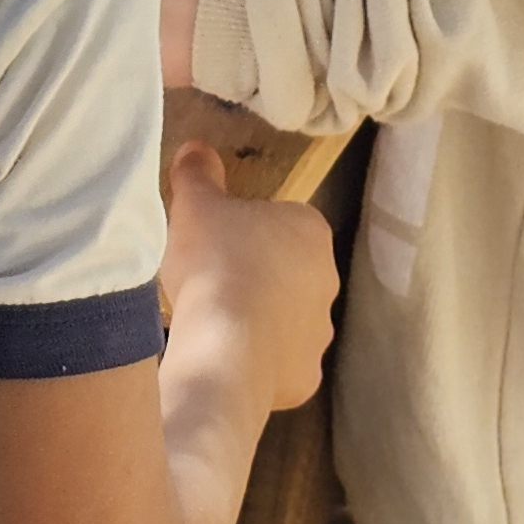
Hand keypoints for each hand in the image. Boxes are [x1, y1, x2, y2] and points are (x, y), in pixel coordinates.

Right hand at [161, 142, 336, 416]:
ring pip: (288, 319)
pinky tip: (225, 356)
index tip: (218, 240)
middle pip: (290, 270)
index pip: (284, 220)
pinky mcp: (307, 376)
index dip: (248, 229)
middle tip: (213, 279)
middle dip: (258, 275)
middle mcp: (327, 280)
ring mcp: (320, 332)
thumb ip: (198, 172)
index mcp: (310, 231)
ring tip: (215, 322)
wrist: (227, 347)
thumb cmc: (217, 263)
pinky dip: (258, 362)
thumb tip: (196, 147)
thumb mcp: (196, 205)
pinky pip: (280, 363)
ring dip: (261, 319)